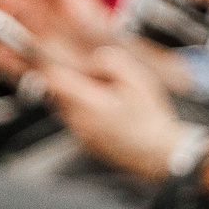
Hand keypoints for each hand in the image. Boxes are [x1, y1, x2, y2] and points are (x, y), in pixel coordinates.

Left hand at [37, 42, 188, 178]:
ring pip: (63, 106)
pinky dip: (82, 110)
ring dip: (73, 94)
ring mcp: (80, 134)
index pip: (53, 79)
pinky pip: (73, 120)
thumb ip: (113, 62)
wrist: (157, 154)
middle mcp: (78, 120)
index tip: (56, 54)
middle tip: (91, 75)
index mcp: (89, 103)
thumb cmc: (150, 117)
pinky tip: (106, 110)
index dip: (51, 64)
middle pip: (56, 92)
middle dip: (67, 79)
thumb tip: (95, 57)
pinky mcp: (84, 142)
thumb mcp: (139, 81)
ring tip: (102, 93)